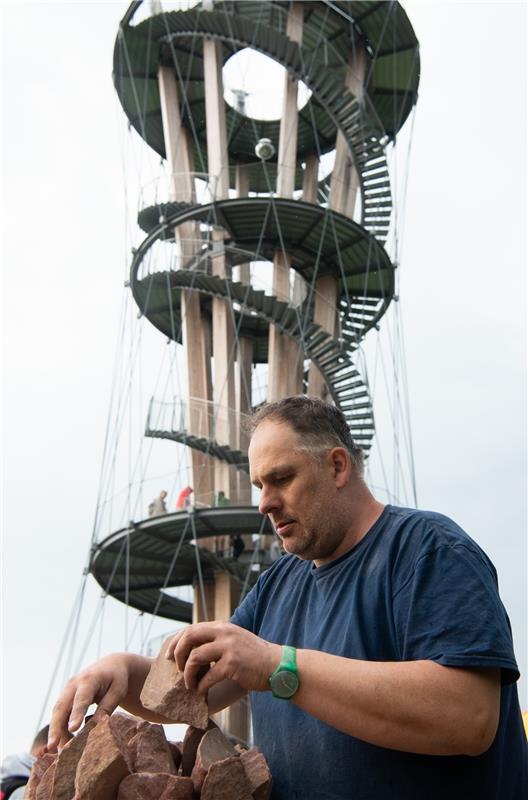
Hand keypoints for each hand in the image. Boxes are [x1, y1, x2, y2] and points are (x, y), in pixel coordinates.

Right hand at [47, 652, 148, 750]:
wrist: (111, 666)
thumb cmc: (116, 679)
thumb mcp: (117, 691)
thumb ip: (107, 707)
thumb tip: (95, 728)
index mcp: (89, 679)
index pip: (81, 699)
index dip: (76, 714)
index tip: (73, 729)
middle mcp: (74, 684)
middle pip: (61, 707)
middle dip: (55, 727)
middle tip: (52, 746)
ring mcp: (68, 690)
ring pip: (58, 712)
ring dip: (56, 732)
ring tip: (58, 752)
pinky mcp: (66, 698)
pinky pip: (60, 714)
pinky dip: (60, 729)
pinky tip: (63, 744)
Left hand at [165, 622, 280, 694]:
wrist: (277, 666)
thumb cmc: (254, 657)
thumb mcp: (234, 640)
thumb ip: (216, 641)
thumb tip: (192, 652)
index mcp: (222, 626)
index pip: (191, 629)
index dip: (176, 642)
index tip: (168, 655)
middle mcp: (224, 632)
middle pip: (189, 637)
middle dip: (177, 654)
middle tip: (176, 669)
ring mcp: (228, 647)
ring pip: (195, 657)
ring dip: (187, 674)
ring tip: (189, 685)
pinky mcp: (233, 664)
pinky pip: (208, 676)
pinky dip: (201, 686)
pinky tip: (201, 692)